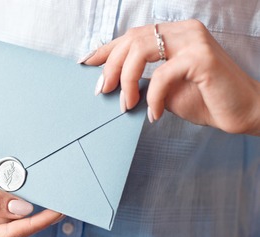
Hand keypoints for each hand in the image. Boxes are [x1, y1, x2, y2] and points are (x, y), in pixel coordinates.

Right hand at [0, 131, 62, 236]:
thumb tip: (24, 208)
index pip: (15, 233)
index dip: (40, 221)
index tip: (60, 210)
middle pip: (13, 222)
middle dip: (22, 202)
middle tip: (38, 181)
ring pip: (8, 214)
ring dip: (9, 196)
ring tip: (0, 179)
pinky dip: (2, 195)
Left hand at [81, 19, 259, 135]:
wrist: (241, 113)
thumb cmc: (204, 101)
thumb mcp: (164, 90)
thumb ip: (142, 82)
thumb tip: (113, 85)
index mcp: (173, 35)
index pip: (132, 36)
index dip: (106, 49)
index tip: (86, 64)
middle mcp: (182, 31)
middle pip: (131, 39)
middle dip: (110, 67)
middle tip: (103, 91)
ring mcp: (193, 41)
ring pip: (141, 50)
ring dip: (126, 80)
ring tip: (126, 104)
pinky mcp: (202, 58)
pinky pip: (162, 75)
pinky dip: (153, 97)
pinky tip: (154, 114)